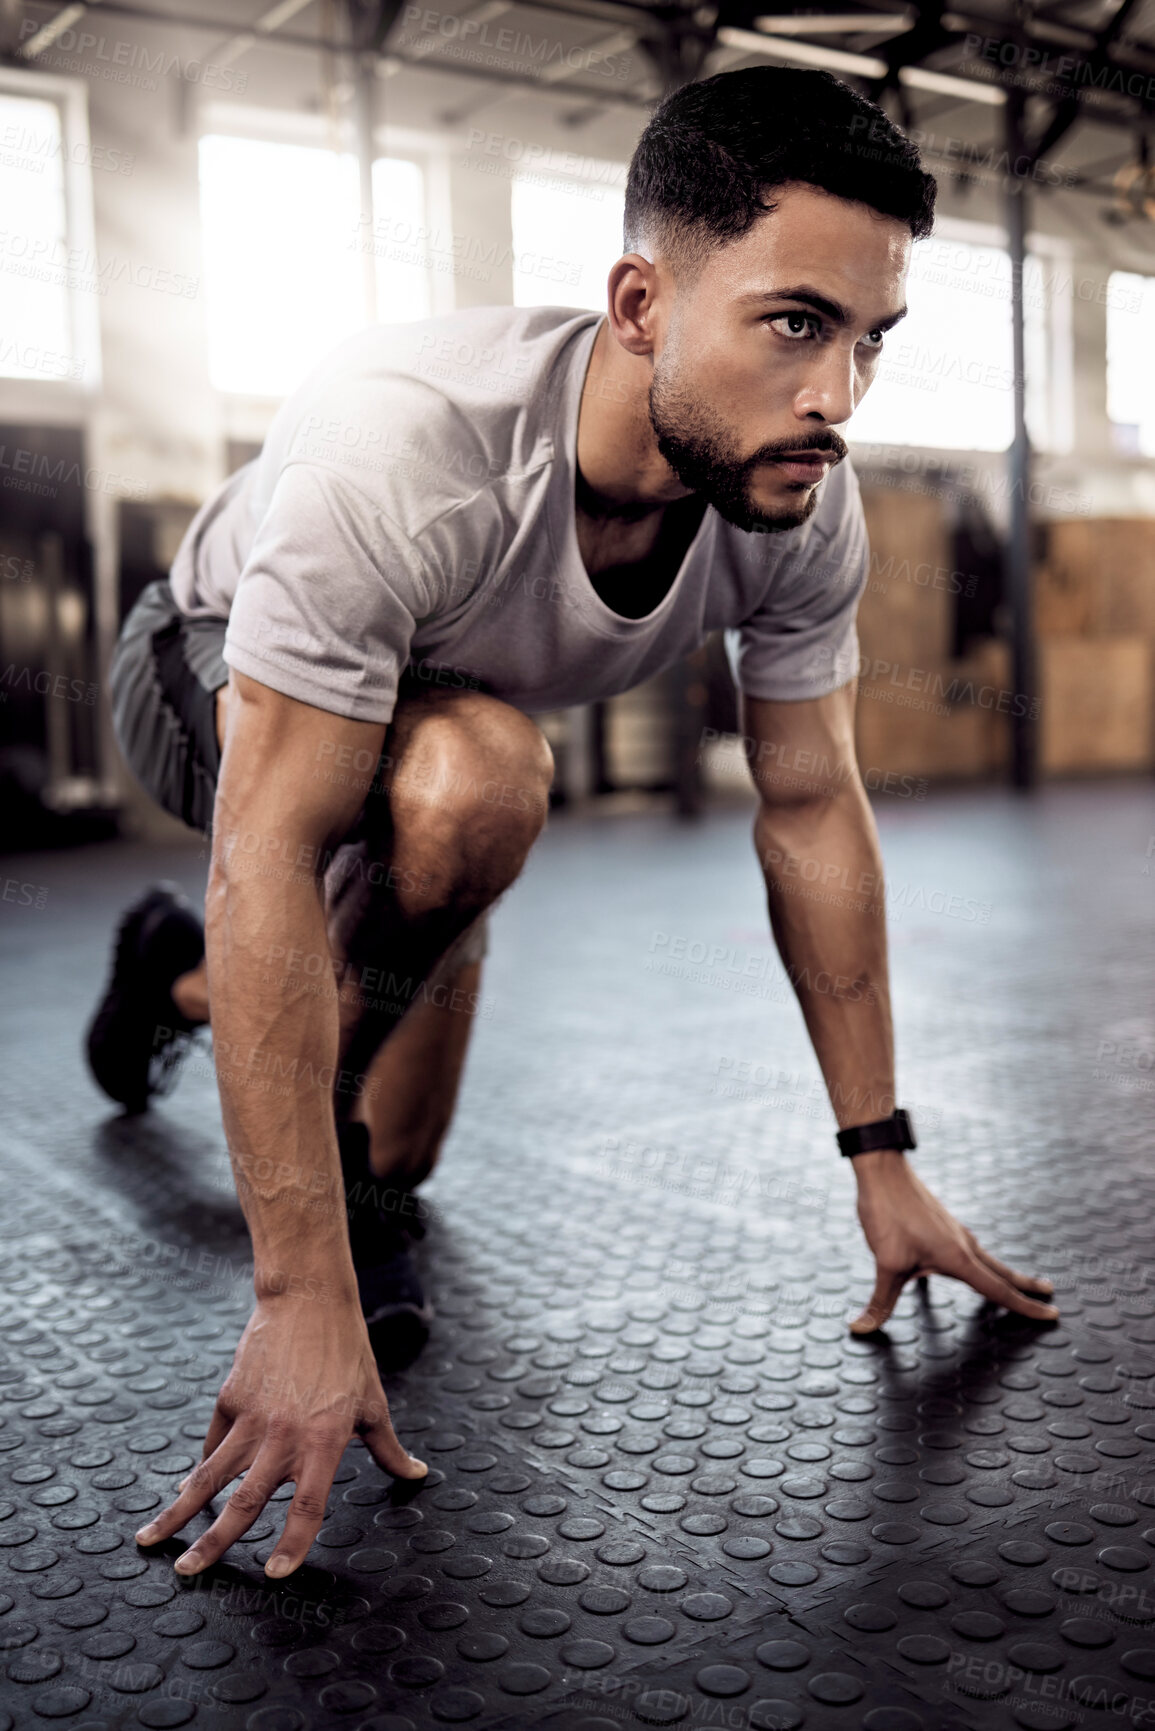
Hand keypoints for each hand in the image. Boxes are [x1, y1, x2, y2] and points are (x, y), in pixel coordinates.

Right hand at [134, 1292, 426, 1576]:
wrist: (308, 1298)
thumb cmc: (347, 1351)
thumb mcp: (374, 1402)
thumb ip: (389, 1448)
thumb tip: (417, 1474)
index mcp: (324, 1440)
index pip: (307, 1505)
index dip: (292, 1543)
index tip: (275, 1574)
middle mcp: (284, 1435)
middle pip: (244, 1502)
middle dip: (213, 1544)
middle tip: (188, 1573)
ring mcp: (251, 1417)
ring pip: (209, 1476)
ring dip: (179, 1511)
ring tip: (150, 1540)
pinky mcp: (230, 1398)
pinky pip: (212, 1445)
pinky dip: (198, 1471)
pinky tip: (183, 1492)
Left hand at [849, 1151, 1058, 1334]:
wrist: (882, 1170)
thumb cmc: (888, 1212)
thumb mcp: (885, 1263)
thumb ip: (880, 1301)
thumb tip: (861, 1329)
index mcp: (959, 1258)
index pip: (999, 1290)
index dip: (1026, 1307)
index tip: (1052, 1316)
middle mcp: (964, 1244)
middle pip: (1002, 1273)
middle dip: (1026, 1288)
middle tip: (1051, 1298)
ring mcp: (954, 1233)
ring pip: (986, 1261)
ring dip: (1003, 1275)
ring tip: (1015, 1285)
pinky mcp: (941, 1226)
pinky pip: (965, 1251)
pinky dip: (974, 1265)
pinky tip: (957, 1268)